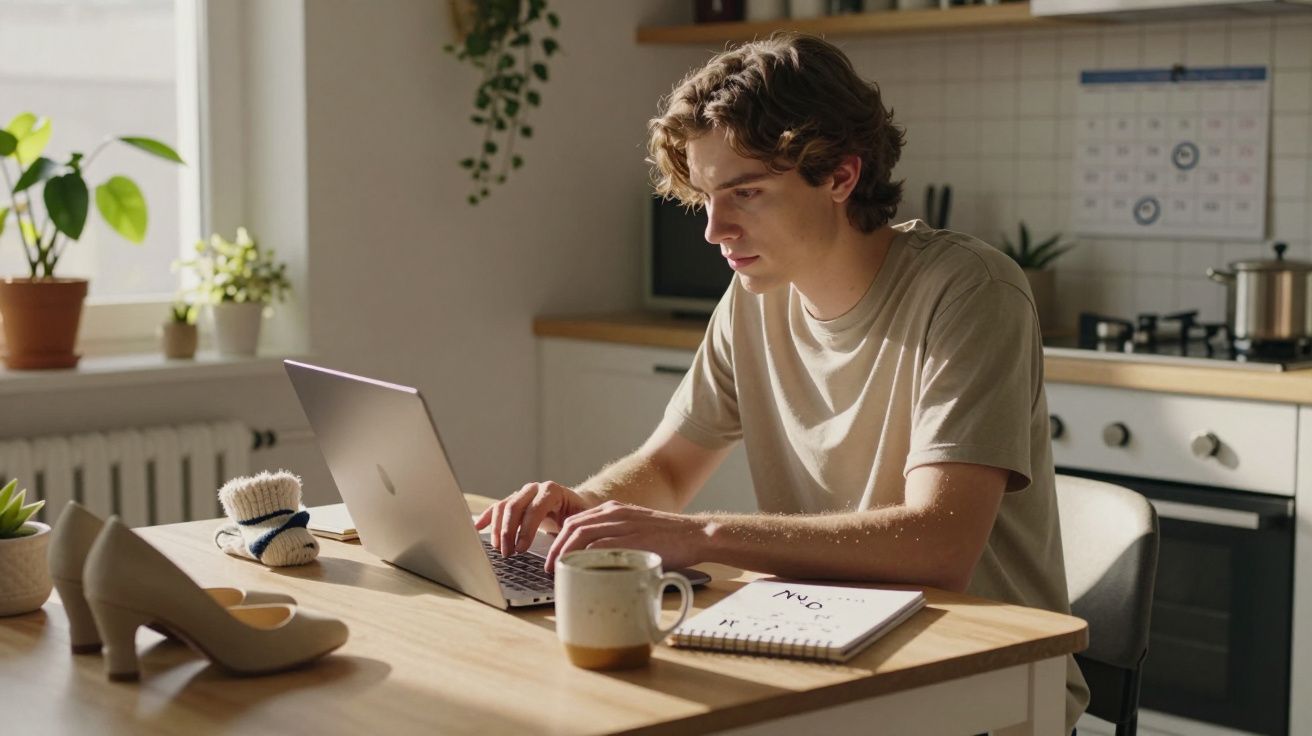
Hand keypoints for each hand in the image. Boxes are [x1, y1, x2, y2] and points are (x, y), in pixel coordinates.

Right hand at [474, 481, 596, 555]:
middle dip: (508, 532)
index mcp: (552, 491)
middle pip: (514, 507)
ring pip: (503, 507)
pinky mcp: (514, 501)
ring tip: (498, 549)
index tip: (521, 549)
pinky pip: (497, 507)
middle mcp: (534, 489)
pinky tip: (478, 528)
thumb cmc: (580, 515)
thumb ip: (575, 532)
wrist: (577, 504)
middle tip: (507, 553)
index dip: (526, 529)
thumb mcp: (582, 522)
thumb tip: (567, 551)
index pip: (535, 508)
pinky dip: (487, 517)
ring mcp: (522, 493)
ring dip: (498, 529)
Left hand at [542, 500, 707, 571]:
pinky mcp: (632, 538)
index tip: (553, 556)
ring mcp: (623, 524)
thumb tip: (598, 564)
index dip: (559, 539)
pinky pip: (600, 546)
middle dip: (556, 547)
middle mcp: (615, 513)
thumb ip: (617, 541)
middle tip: (550, 567)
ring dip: (564, 553)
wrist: (696, 534)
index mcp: (615, 510)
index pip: (576, 520)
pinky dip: (584, 558)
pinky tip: (578, 570)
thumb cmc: (670, 539)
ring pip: (580, 534)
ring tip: (558, 571)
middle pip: (572, 526)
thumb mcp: (637, 532)